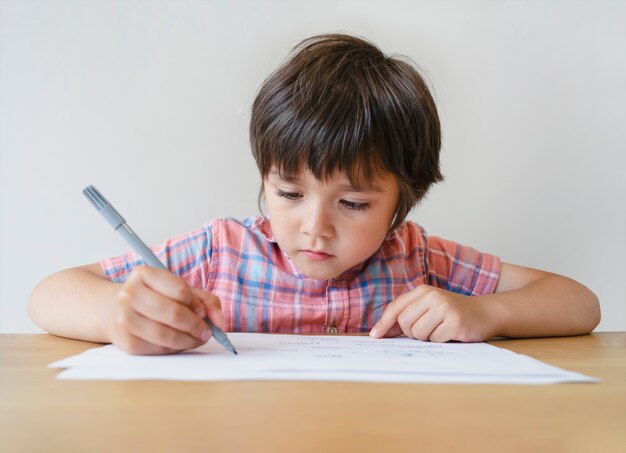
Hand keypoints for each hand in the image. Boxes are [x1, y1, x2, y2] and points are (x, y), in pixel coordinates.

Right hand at [103, 266, 225, 354]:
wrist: (112, 310)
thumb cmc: (153, 298)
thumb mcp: (177, 289)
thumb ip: (205, 300)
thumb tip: (221, 321)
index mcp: (143, 274)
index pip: (180, 290)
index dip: (197, 304)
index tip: (204, 313)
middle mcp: (129, 294)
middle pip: (173, 313)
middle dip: (196, 326)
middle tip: (207, 332)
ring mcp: (124, 318)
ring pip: (166, 334)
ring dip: (189, 340)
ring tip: (197, 339)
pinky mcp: (125, 341)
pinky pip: (158, 348)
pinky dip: (175, 348)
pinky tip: (180, 343)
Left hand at [370, 285, 499, 341]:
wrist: (485, 312)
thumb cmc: (452, 312)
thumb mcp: (429, 307)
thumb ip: (408, 315)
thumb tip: (382, 332)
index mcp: (423, 291)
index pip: (396, 307)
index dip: (383, 323)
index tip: (375, 336)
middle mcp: (432, 296)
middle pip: (404, 323)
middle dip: (411, 333)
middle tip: (427, 329)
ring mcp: (444, 308)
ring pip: (418, 334)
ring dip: (427, 337)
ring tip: (440, 329)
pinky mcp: (455, 322)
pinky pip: (435, 340)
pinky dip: (441, 341)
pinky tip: (451, 333)